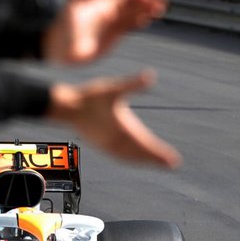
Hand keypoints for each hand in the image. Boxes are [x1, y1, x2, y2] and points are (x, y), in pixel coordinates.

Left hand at [42, 0, 166, 64]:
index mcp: (101, 2)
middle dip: (147, 2)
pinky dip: (138, 23)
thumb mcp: (73, 6)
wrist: (58, 49)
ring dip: (146, 12)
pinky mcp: (112, 38)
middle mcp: (108, 12)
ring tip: (160, 11)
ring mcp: (111, 25)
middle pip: (132, 5)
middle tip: (162, 3)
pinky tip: (146, 21)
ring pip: (133, 16)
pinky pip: (128, 28)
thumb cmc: (62, 26)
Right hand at [47, 71, 180, 167]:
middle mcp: (116, 140)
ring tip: (158, 164)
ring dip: (143, 161)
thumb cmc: (89, 97)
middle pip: (140, 154)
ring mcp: (107, 145)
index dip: (160, 153)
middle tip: (172, 164)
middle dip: (155, 160)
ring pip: (129, 157)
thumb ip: (132, 84)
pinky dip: (130, 160)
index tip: (173, 160)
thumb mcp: (112, 88)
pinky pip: (119, 157)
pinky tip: (134, 159)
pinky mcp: (101, 145)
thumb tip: (149, 76)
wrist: (65, 108)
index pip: (145, 144)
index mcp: (122, 128)